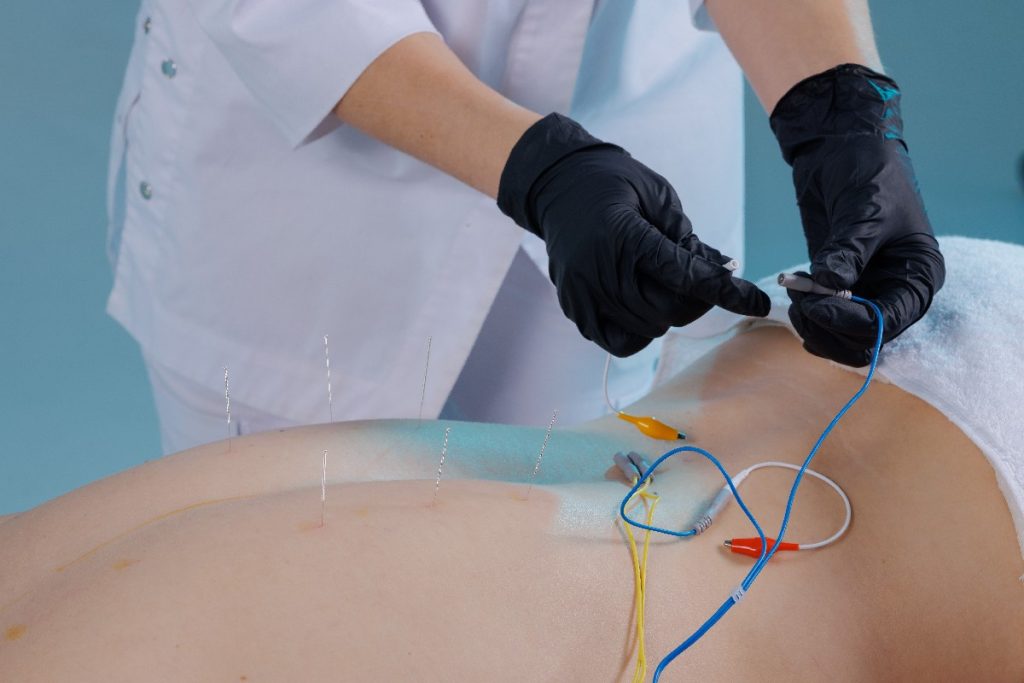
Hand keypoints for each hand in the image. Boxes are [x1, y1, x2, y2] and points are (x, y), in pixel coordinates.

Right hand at [497, 114, 769, 356]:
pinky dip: (641, 332)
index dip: (726, 292)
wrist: (557, 186)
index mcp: (624, 235)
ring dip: (669, 313)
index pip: (684, 276)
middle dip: (696, 300)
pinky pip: (619, 342)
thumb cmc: (613, 184)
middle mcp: (599, 269)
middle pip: (668, 311)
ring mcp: (583, 293)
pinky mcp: (574, 307)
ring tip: (664, 284)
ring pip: (647, 329)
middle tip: (701, 279)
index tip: (757, 303)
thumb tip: (717, 272)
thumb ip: (685, 237)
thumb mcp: (657, 196)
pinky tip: (644, 306)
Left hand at [771, 64, 945, 366]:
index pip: (889, 321)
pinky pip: (823, 319)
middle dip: (829, 328)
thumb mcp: (863, 210)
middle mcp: (895, 290)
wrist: (841, 150)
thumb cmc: (868, 172)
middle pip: (865, 339)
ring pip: (842, 337)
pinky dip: (805, 315)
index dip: (851, 321)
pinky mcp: (837, 287)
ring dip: (814, 326)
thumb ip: (848, 251)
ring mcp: (865, 291)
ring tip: (795, 294)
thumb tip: (831, 286)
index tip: (817, 305)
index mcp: (918, 275)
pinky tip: (793, 290)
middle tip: (801, 303)